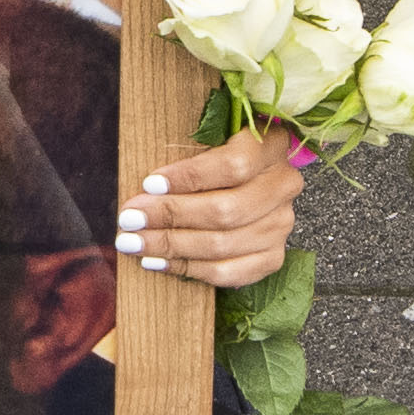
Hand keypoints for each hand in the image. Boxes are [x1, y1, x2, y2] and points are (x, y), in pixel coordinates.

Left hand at [111, 129, 297, 299]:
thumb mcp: (205, 142)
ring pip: (222, 245)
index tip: (148, 184)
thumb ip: (183, 158)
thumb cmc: (213, 159)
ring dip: (171, 245)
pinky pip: (228, 272)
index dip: (189, 177)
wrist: (245, 185)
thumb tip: (143, 192)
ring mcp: (281, 225)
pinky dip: (187, 269)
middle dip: (170, 216)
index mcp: (270, 146)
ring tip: (134, 243)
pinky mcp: (272, 257)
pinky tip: (158, 261)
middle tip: (130, 219)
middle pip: (225, 210)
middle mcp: (283, 186)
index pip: (234, 165)